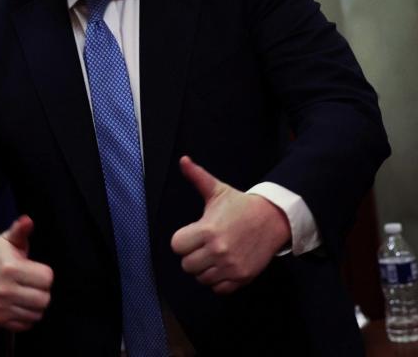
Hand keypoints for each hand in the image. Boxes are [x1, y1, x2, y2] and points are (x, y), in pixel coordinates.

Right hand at [0, 215, 52, 330]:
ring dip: (35, 304)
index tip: (35, 270)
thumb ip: (21, 230)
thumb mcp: (9, 239)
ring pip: (37, 313)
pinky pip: (26, 324)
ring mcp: (1, 307)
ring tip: (27, 293)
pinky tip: (20, 304)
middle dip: (42, 290)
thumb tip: (28, 220)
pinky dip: (27, 316)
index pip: (47, 278)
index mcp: (10, 268)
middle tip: (32, 284)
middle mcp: (4, 290)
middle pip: (44, 299)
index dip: (44, 273)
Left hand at [170, 156, 290, 293]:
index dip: (182, 240)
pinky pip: (219, 289)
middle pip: (187, 265)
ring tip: (214, 255)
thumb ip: (197, 176)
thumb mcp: (217, 190)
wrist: (273, 218)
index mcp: (207, 229)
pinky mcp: (243, 276)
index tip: (192, 235)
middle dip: (192, 256)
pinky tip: (223, 267)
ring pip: (201, 278)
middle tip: (203, 246)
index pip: (177, 246)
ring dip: (204, 269)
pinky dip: (218, 281)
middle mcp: (218, 250)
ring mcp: (231, 265)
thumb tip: (183, 160)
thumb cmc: (240, 205)